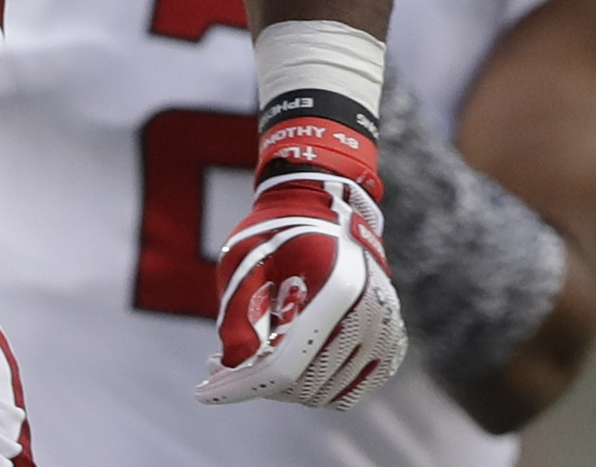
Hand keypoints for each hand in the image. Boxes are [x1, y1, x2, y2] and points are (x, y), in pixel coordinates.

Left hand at [196, 97, 406, 410]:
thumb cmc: (277, 229)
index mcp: (334, 290)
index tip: (204, 390)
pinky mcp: (390, 336)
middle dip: (260, 384)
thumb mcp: (244, 261)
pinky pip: (357, 385)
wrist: (324, 203)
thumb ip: (238, 314)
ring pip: (331, 392)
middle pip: (307, 384)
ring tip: (255, 361)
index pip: (285, 365)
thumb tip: (234, 368)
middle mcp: (368, 313)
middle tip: (222, 368)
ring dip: (288, 388)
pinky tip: (291, 363)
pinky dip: (323, 386)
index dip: (242, 386)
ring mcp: (384, 327)